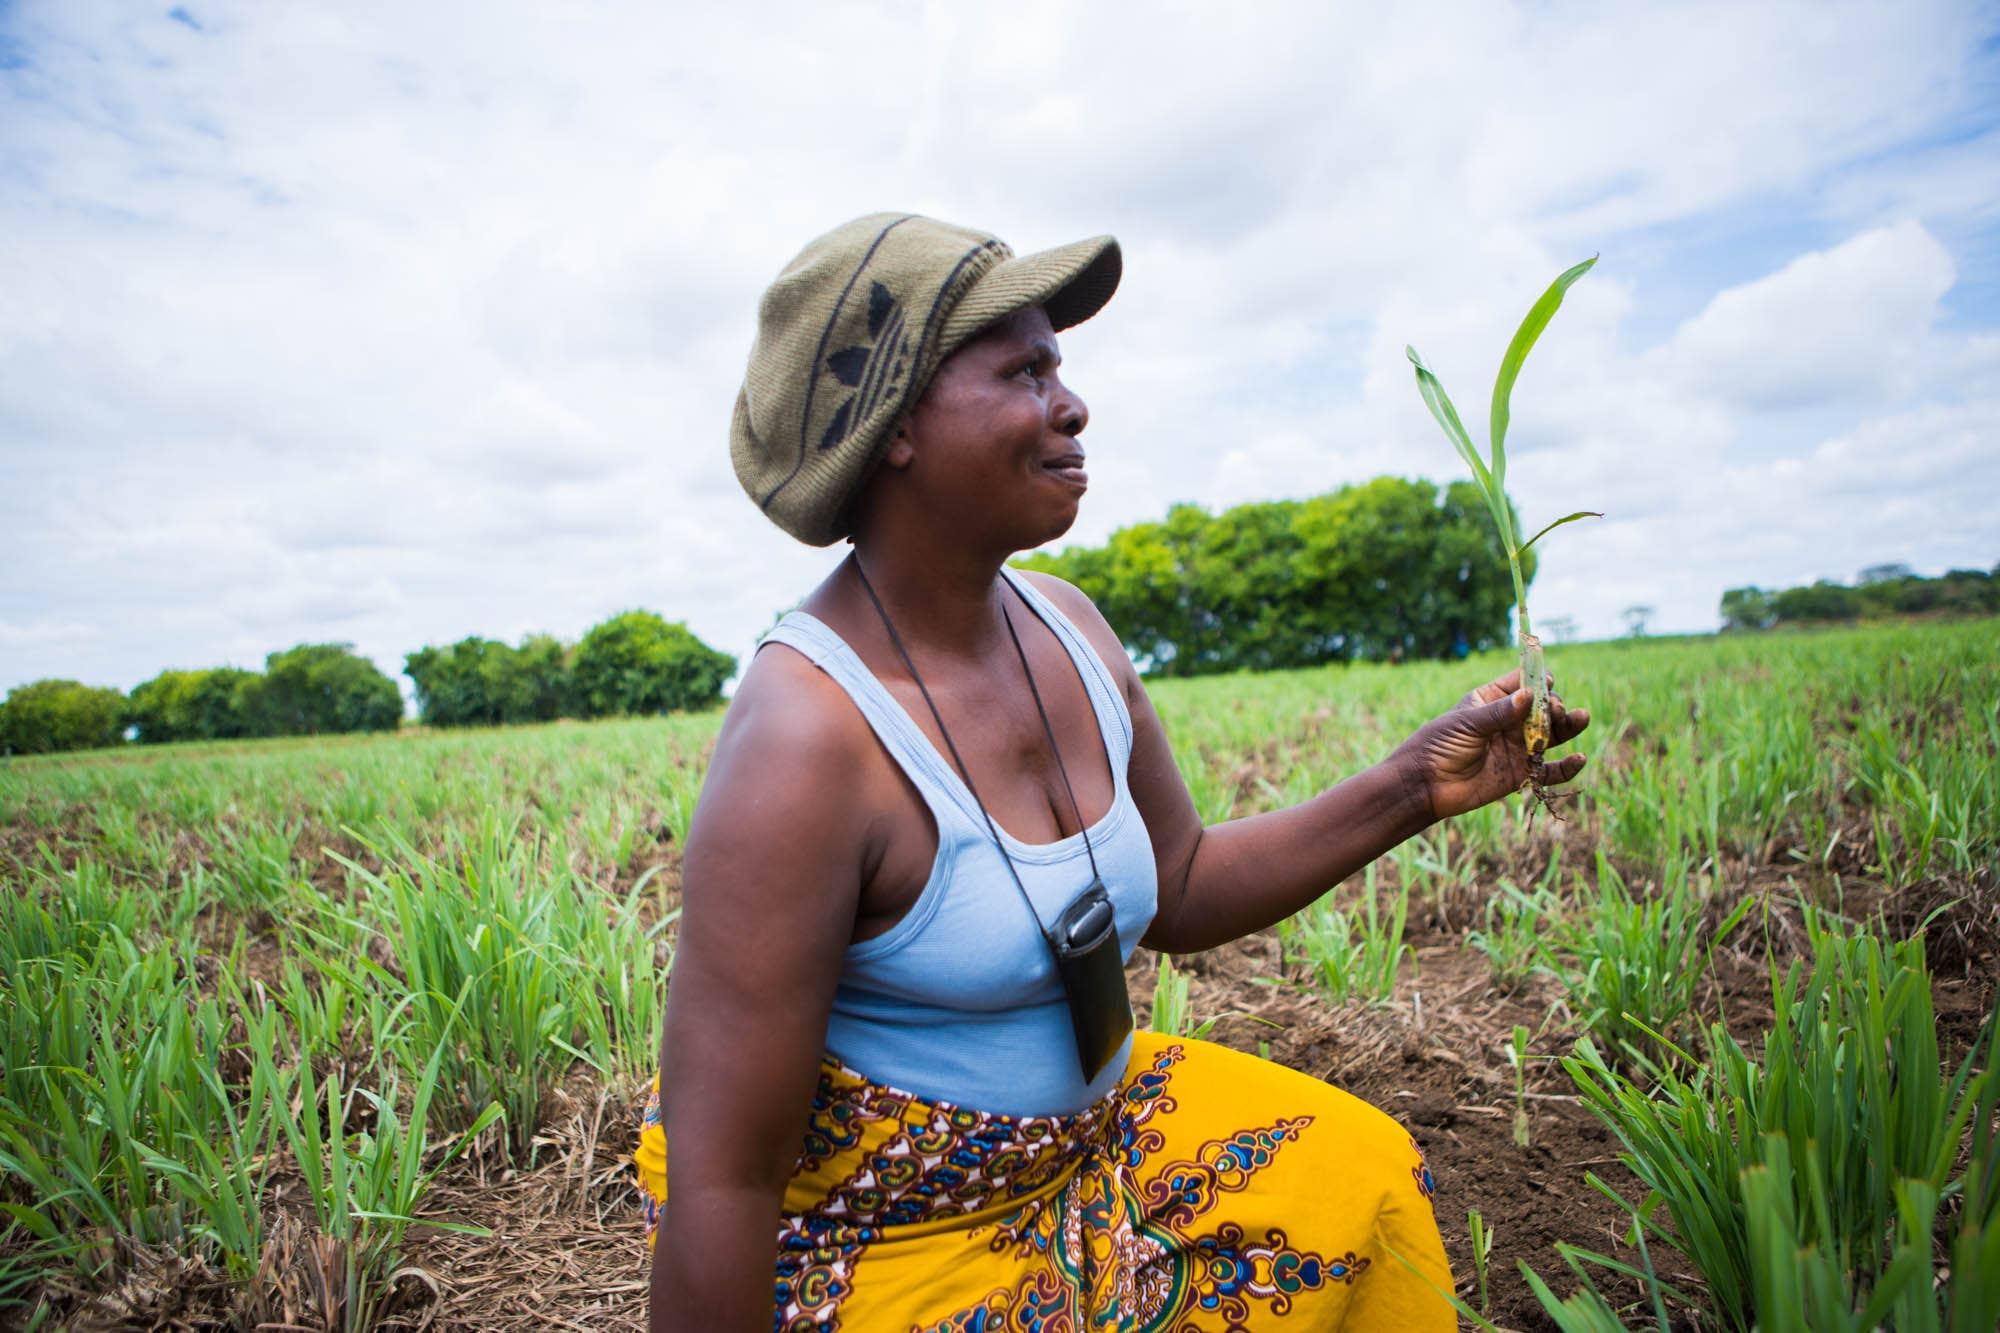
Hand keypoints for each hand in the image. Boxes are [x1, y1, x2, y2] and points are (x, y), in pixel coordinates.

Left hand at [1391, 669, 1589, 821]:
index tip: (1546, 681)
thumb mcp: (1467, 724)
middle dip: (1553, 705)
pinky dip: (1567, 766)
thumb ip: (1500, 712)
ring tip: (1582, 718)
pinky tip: (1580, 759)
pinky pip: (1550, 770)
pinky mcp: (1520, 772)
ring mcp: (1517, 746)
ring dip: (1569, 726)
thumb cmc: (1439, 745)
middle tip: (1555, 711)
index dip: (1537, 679)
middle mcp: (1508, 721)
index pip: (1522, 682)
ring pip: (1552, 734)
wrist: (1425, 785)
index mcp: (1492, 699)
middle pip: (1542, 707)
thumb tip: (1530, 695)